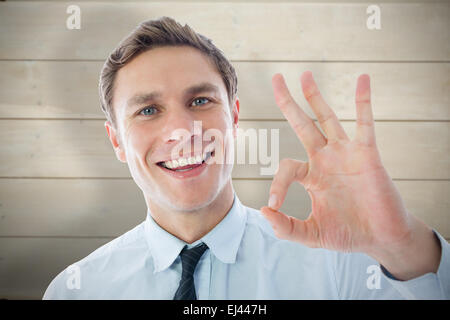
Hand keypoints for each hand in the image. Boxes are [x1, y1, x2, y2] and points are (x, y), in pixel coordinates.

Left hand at [260, 72, 439, 278]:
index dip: (277, 184)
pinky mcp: (367, 154)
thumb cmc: (347, 234)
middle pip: (302, 124)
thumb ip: (287, 228)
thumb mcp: (311, 234)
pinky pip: (365, 124)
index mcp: (311, 176)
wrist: (381, 238)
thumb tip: (264, 211)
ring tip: (305, 74)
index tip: (275, 204)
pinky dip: (364, 101)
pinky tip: (362, 79)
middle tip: (276, 78)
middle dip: (288, 102)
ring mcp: (345, 154)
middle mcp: (325, 159)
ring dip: (316, 96)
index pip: (287, 167)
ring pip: (328, 118)